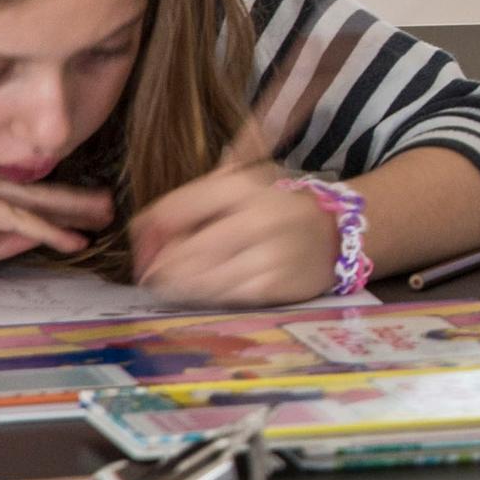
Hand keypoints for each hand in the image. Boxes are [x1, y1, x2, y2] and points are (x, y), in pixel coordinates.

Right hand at [0, 171, 113, 291]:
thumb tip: (36, 239)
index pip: (23, 198)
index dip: (58, 204)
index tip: (87, 214)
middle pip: (36, 192)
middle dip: (75, 199)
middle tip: (109, 206)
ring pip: (32, 200)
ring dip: (71, 210)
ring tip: (102, 219)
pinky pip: (16, 218)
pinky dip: (46, 230)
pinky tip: (71, 240)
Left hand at [130, 164, 346, 305]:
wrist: (337, 234)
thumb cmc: (277, 209)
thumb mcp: (242, 182)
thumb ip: (193, 197)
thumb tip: (141, 226)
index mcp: (240, 186)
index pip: (172, 210)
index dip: (146, 232)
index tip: (142, 245)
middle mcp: (254, 219)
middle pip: (180, 251)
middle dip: (158, 265)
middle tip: (151, 271)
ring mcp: (266, 255)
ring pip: (197, 279)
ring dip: (176, 284)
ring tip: (172, 282)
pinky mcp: (273, 286)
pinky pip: (221, 297)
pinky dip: (204, 296)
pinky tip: (201, 291)